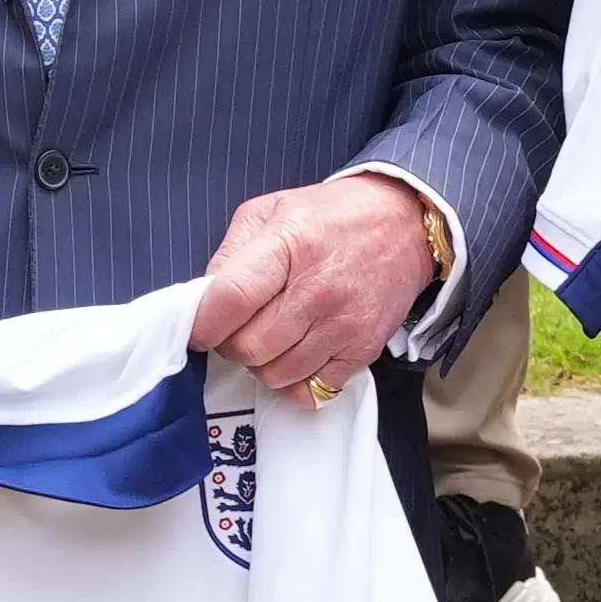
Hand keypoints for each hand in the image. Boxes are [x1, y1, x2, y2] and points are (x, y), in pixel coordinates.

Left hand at [193, 172, 438, 401]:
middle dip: (229, 344)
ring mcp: (344, 324)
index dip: (203, 322)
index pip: (231, 298)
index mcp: (290, 244)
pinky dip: (296, 381)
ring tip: (269, 336)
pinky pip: (313, 390)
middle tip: (236, 328)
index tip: (196, 327)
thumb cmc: (330, 217)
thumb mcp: (270, 211)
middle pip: (249, 346)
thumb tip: (203, 300)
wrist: (404, 226)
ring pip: (276, 375)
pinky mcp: (364, 349)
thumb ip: (230, 254)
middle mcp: (319, 289)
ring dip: (261, 364)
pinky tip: (296, 352)